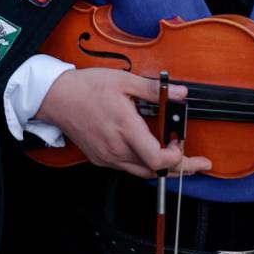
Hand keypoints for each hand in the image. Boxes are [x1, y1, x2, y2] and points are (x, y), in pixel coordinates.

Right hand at [35, 68, 212, 178]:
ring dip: (163, 168)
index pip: (158, 159)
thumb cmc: (86, 88)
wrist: (55, 98)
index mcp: (125, 129)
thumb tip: (180, 93)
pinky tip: (151, 154)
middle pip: (155, 171)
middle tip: (199, 164)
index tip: (184, 145)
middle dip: (181, 169)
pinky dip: (144, 164)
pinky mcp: (100, 158)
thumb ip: (153, 89)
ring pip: (142, 172)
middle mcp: (116, 148)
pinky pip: (127, 167)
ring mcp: (107, 156)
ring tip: (180, 161)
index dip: (178, 158)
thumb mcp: (123, 81)